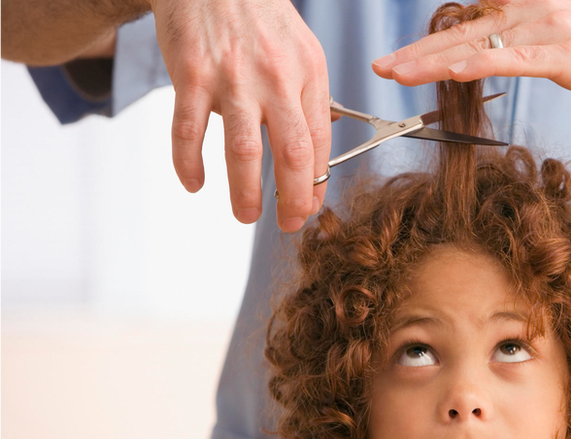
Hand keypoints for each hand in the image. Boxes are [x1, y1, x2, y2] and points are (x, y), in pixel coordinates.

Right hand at [149, 0, 338, 231]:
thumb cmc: (256, 15)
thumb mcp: (301, 49)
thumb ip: (308, 96)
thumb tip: (318, 141)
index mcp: (307, 74)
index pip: (319, 142)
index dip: (317, 183)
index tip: (311, 207)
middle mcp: (274, 79)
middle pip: (291, 153)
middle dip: (294, 198)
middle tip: (289, 223)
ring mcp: (232, 79)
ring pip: (244, 151)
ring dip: (245, 192)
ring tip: (246, 215)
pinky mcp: (192, 77)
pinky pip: (189, 132)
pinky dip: (189, 164)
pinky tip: (194, 183)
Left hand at [371, 0, 570, 132]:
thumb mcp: (566, 52)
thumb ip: (529, 48)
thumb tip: (497, 57)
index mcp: (535, 6)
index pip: (472, 18)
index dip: (432, 37)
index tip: (398, 56)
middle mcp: (538, 6)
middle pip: (464, 27)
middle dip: (417, 50)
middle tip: (380, 67)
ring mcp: (553, 26)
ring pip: (479, 41)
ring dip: (432, 60)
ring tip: (394, 73)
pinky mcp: (568, 54)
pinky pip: (513, 58)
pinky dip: (479, 62)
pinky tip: (448, 70)